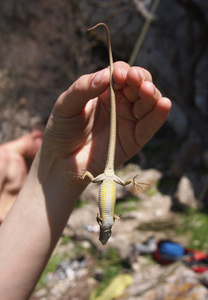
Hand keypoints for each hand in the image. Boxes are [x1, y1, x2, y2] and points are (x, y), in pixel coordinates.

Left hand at [41, 61, 170, 181]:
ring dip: (151, 94)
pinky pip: (150, 126)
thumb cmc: (61, 130)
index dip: (122, 72)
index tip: (118, 76)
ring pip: (148, 102)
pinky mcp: (134, 139)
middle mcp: (119, 103)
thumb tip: (106, 75)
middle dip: (140, 79)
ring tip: (147, 91)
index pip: (120, 73)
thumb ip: (83, 88)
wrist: (61, 162)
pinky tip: (164, 104)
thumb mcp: (65, 105)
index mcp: (103, 91)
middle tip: (135, 81)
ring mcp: (128, 121)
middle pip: (138, 84)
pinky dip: (158, 115)